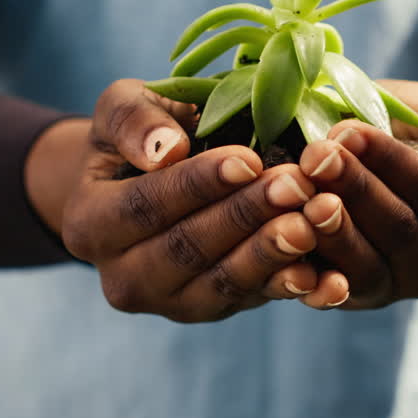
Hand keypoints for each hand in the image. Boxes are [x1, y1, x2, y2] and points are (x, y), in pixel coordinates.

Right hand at [58, 79, 326, 321]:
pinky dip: (292, 289)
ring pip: (222, 284)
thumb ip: (133, 120)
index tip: (248, 159)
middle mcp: (123, 278)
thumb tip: (165, 151)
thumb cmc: (140, 134)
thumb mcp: (122, 108)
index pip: (144, 207)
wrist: (153, 181)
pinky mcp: (215, 310)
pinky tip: (328, 275)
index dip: (197, 185)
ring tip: (315, 219)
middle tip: (297, 185)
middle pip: (186, 251)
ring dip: (273, 253)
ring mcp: (170, 303)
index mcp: (89, 225)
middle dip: (244, 217)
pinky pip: (254, 301)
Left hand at [295, 80, 417, 308]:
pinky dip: (308, 278)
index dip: (388, 161)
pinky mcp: (352, 299)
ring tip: (301, 195)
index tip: (348, 131)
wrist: (393, 169)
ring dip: (331, 232)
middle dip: (353, 189)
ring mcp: (393, 287)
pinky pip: (331, 295)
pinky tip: (285, 250)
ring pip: (364, 267)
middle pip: (396, 229)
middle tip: (315, 156)